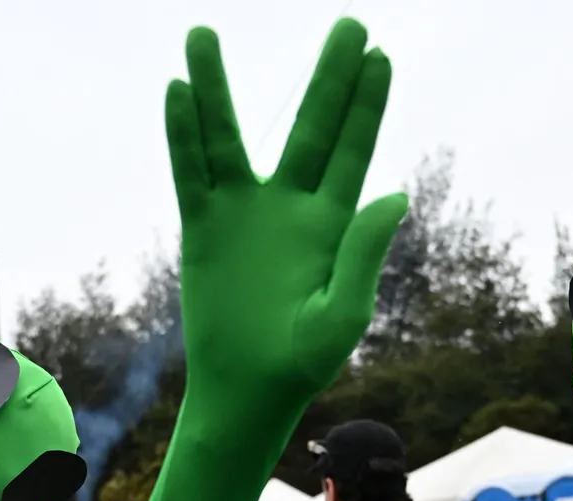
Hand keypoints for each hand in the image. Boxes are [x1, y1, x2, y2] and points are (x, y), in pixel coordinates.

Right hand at [168, 19, 406, 411]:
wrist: (246, 392)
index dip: (365, 104)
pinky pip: (189, 171)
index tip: (378, 54)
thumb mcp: (341, 316)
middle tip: (349, 24)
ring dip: (217, 88)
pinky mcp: (201, 228)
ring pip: (228, 136)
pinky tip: (177, 92)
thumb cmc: (302, 364)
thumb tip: (395, 194)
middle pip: (310, 127)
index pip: (351, 150)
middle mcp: (288, 206)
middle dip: (329, 78)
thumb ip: (364, 254)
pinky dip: (182, 134)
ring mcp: (242, 213)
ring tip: (203, 34)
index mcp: (331, 223)